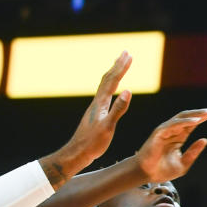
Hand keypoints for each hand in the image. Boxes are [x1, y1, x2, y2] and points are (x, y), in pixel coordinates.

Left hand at [38, 52, 132, 187]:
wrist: (77, 153)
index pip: (112, 80)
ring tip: (120, 66)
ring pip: (105, 85)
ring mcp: (96, 108)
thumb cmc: (93, 143)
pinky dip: (111, 86)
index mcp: (101, 103)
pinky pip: (105, 94)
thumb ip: (118, 109)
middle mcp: (97, 102)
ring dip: (114, 74)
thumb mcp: (108, 126)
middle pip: (108, 79)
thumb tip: (128, 90)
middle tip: (126, 53)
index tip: (129, 55)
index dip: (121, 68)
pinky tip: (113, 90)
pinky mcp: (96, 114)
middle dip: (118, 65)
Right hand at [135, 105, 206, 182]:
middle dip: (205, 112)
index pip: (195, 122)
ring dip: (196, 114)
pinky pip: (173, 125)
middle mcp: (174, 130)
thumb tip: (205, 139)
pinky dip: (184, 122)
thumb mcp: (183, 163)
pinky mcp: (158, 133)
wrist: (146, 175)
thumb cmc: (162, 170)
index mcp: (180, 136)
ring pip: (182, 117)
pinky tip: (196, 121)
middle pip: (191, 116)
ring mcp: (166, 130)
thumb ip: (194, 152)